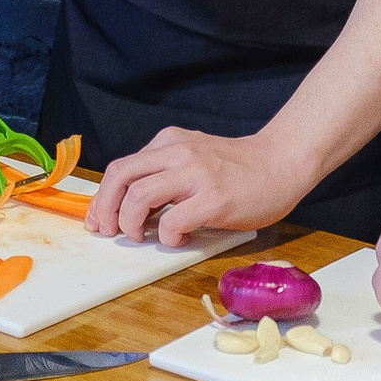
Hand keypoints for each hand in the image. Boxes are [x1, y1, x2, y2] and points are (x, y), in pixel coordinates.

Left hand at [85, 126, 309, 245]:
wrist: (282, 162)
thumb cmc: (239, 168)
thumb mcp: (194, 157)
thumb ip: (166, 171)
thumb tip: (131, 206)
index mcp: (170, 142)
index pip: (121, 167)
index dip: (103, 197)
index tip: (98, 219)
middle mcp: (179, 152)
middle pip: (120, 177)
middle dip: (105, 208)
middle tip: (109, 231)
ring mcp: (196, 174)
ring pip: (138, 197)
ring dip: (131, 224)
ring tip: (142, 236)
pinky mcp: (213, 199)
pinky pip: (172, 222)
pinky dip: (167, 236)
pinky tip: (179, 238)